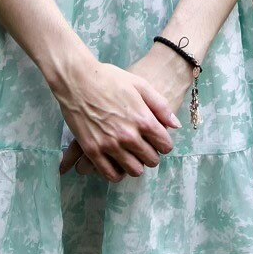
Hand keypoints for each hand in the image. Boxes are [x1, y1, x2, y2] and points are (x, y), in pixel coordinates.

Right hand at [52, 54, 177, 181]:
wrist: (77, 79)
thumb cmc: (109, 78)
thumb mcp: (140, 85)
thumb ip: (160, 106)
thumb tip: (176, 126)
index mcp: (143, 119)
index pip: (165, 146)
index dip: (164, 143)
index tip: (157, 139)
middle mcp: (129, 136)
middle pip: (151, 160)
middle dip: (151, 154)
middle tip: (144, 147)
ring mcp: (110, 145)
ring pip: (134, 171)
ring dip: (136, 165)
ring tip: (130, 155)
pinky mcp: (92, 150)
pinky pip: (110, 174)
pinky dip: (117, 173)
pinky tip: (117, 163)